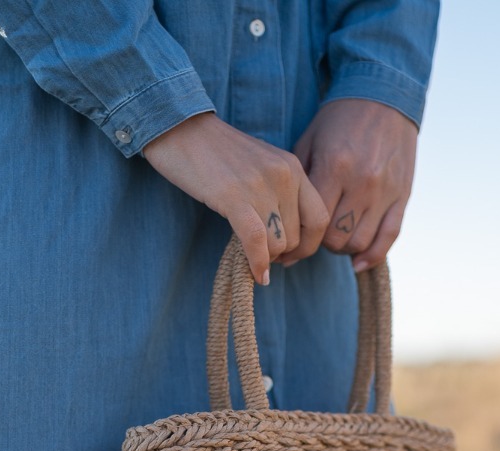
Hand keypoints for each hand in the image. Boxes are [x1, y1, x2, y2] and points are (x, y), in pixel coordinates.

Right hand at [143, 112, 329, 285]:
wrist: (179, 127)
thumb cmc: (215, 154)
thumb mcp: (259, 167)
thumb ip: (277, 194)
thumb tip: (285, 238)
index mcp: (293, 167)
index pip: (320, 219)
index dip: (308, 245)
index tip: (289, 255)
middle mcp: (284, 175)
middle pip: (297, 237)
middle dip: (282, 254)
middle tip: (264, 257)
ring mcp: (260, 185)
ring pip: (278, 244)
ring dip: (265, 258)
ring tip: (251, 256)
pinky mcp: (234, 197)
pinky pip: (256, 242)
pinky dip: (257, 264)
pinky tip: (255, 275)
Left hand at [284, 98, 418, 270]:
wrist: (383, 96)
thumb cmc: (337, 121)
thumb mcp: (309, 143)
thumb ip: (298, 184)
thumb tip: (279, 226)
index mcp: (335, 166)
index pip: (313, 224)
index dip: (298, 242)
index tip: (289, 246)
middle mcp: (363, 182)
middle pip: (335, 238)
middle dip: (319, 245)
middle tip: (311, 239)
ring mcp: (386, 191)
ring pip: (360, 242)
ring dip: (342, 248)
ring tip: (333, 239)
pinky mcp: (403, 195)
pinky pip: (389, 237)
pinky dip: (372, 256)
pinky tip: (357, 263)